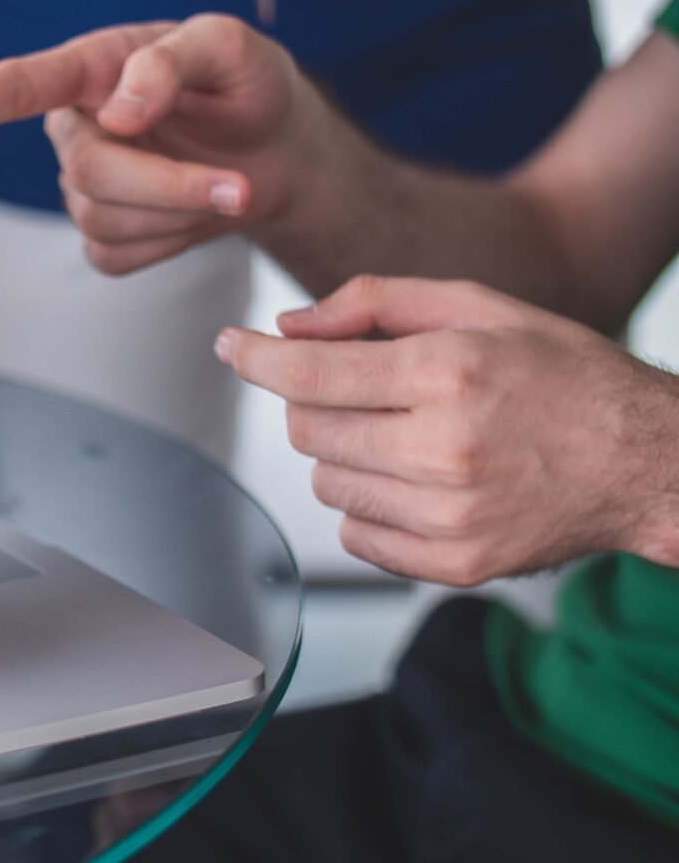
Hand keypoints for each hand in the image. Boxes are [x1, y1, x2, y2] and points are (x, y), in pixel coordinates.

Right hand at [0, 14, 315, 274]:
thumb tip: (118, 113)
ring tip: (230, 186)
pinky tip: (193, 215)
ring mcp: (84, 186)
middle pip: (88, 172)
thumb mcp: (230, 49)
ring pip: (103, 220)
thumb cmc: (246, 85)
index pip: (13, 87)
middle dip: (167, 186)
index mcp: (89, 69)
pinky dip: (171, 244)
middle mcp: (74, 127)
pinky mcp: (104, 236)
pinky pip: (117, 257)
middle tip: (238, 186)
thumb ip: (172, 62)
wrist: (277, 151)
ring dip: (180, 212)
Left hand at [216, 275, 678, 584]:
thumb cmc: (564, 376)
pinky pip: (356, 535)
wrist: (648, 462)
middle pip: (307, 429)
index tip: (231, 346)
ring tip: (406, 435)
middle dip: (315, 401)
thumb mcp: (479, 307)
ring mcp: (450, 516)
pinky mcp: (456, 565)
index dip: (255, 358)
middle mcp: (445, 449)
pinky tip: (416, 480)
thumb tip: (288, 327)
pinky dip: (368, 507)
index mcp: (449, 373)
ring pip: (325, 483)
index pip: (309, 374)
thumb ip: (374, 302)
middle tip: (364, 389)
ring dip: (344, 454)